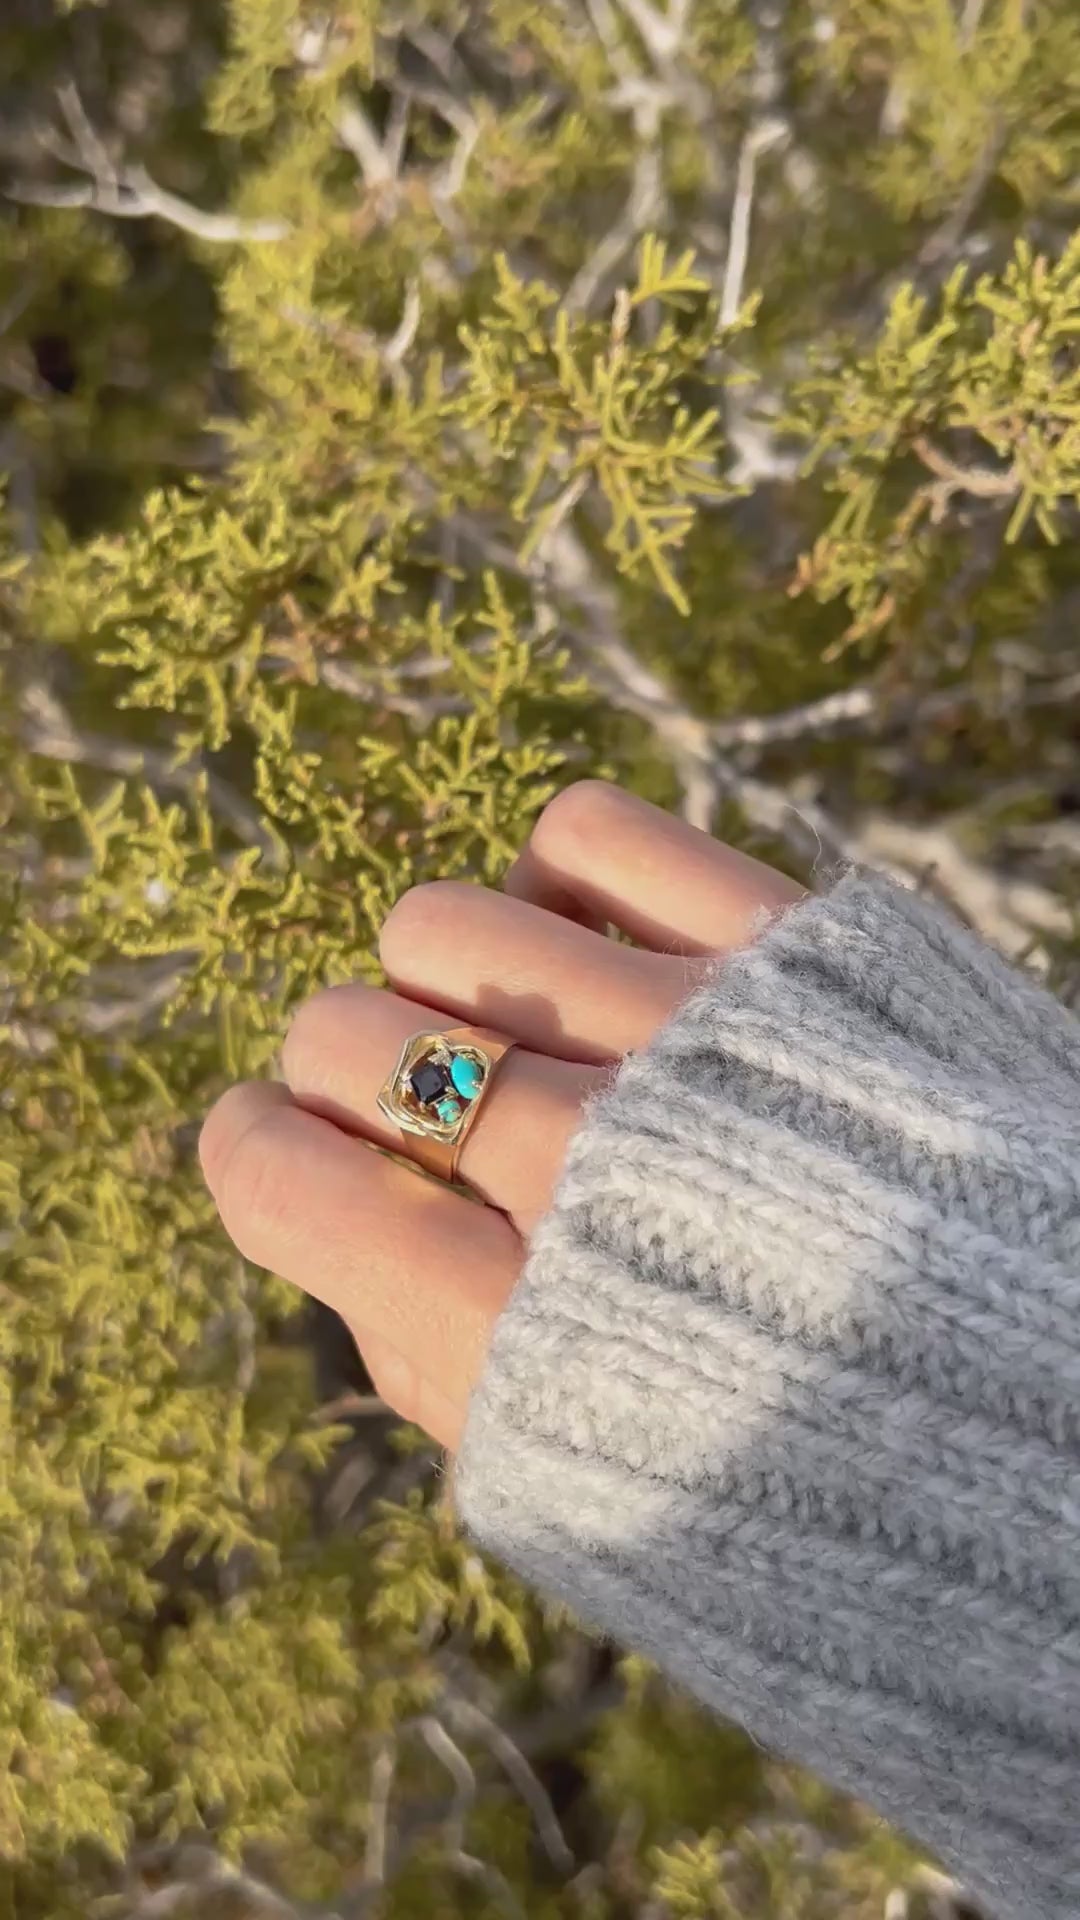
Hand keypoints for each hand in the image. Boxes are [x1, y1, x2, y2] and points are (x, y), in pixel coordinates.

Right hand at [200, 782, 802, 1450]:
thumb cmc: (801, 1464)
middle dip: (345, 1077)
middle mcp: (596, 1165)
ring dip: (443, 982)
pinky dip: (556, 882)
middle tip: (420, 1116)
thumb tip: (350, 1210)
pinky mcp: (788, 942)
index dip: (255, 1155)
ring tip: (519, 1036)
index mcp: (523, 1331)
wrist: (1051, 1402)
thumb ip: (431, 1360)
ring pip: (441, 919)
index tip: (286, 1154)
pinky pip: (581, 828)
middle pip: (346, 1031)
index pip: (280, 1170)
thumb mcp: (581, 1494)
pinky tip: (594, 956)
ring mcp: (692, 1036)